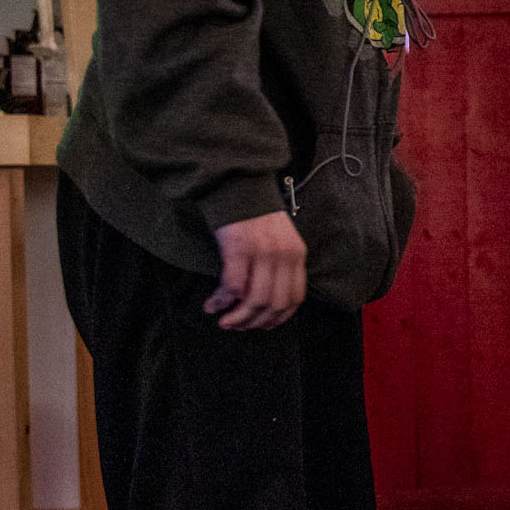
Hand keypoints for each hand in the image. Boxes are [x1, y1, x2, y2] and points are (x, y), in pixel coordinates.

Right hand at [207, 211, 307, 329]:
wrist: (238, 184)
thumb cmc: (253, 214)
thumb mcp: (278, 240)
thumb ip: (278, 266)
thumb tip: (264, 300)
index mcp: (297, 254)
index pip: (295, 298)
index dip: (279, 317)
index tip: (262, 325)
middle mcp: (284, 256)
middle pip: (275, 304)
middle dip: (254, 322)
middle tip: (237, 326)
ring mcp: (263, 253)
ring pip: (254, 300)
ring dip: (237, 317)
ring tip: (224, 321)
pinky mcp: (239, 249)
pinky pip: (232, 287)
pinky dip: (221, 300)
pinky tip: (212, 304)